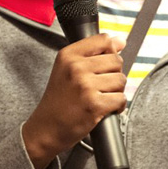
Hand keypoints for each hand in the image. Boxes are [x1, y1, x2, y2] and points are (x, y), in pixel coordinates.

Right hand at [22, 33, 125, 168]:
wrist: (46, 128)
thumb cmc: (57, 101)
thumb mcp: (66, 69)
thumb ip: (93, 53)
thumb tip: (121, 41)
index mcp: (68, 55)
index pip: (103, 40)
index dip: (110, 51)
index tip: (105, 62)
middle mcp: (75, 67)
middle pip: (116, 60)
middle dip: (113, 74)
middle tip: (100, 86)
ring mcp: (85, 86)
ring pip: (121, 80)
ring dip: (115, 91)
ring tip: (100, 97)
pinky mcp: (94, 104)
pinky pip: (121, 99)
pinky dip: (117, 106)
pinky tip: (104, 108)